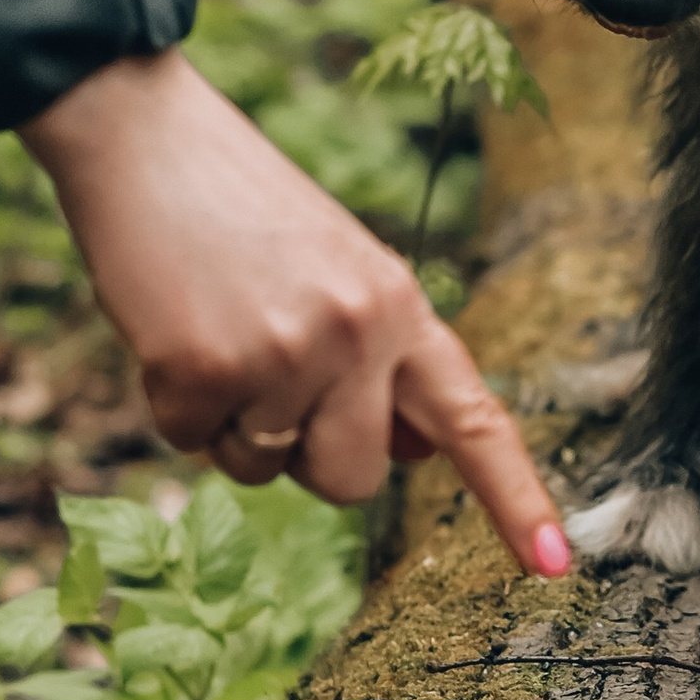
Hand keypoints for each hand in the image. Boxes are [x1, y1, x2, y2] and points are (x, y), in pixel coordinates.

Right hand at [21, 51, 569, 580]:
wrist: (145, 134)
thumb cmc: (241, 209)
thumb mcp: (342, 270)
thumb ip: (384, 361)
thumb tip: (417, 456)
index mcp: (402, 307)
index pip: (474, 418)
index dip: (515, 497)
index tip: (554, 565)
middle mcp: (359, 333)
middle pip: (352, 480)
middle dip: (307, 455)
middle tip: (266, 371)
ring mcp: (284, 353)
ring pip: (266, 470)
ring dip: (233, 427)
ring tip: (217, 331)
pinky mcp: (205, 369)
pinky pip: (192, 443)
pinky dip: (174, 405)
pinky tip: (171, 331)